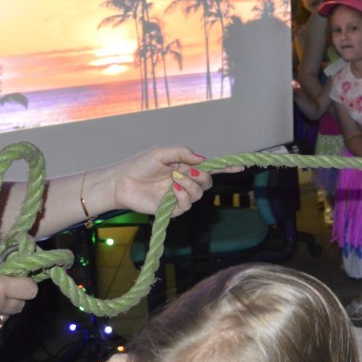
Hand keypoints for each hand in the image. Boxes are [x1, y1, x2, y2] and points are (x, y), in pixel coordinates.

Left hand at [107, 146, 240, 216]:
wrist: (121, 182)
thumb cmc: (139, 165)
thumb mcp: (162, 153)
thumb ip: (183, 153)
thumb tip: (203, 159)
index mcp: (185, 167)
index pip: (209, 168)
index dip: (226, 167)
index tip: (241, 165)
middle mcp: (185, 182)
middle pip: (207, 182)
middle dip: (202, 177)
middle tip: (187, 171)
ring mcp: (179, 196)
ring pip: (198, 194)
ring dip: (190, 186)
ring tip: (174, 180)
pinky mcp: (171, 209)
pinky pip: (187, 205)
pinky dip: (183, 196)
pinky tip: (172, 190)